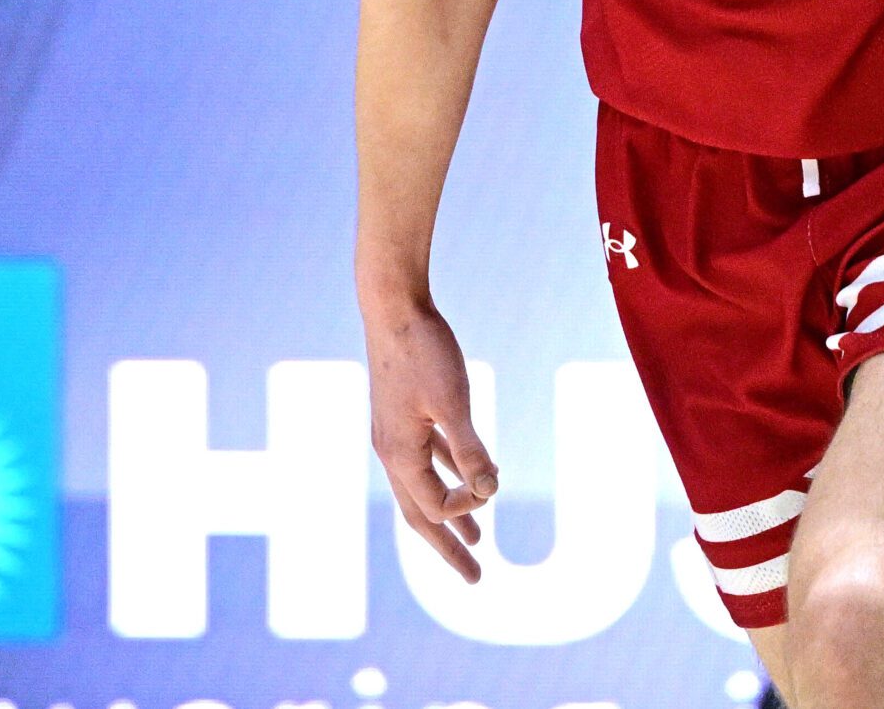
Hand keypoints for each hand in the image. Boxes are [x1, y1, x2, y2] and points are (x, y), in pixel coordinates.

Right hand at [364, 297, 499, 581]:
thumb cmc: (424, 350)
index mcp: (400, 455)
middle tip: (475, 579)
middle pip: (421, 515)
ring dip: (450, 513)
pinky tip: (466, 475)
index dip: (467, 506)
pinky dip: (447, 472)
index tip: (491, 483)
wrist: (393, 306)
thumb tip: (488, 491)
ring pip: (423, 488)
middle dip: (448, 548)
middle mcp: (392, 452)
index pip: (435, 505)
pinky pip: (428, 457)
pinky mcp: (404, 414)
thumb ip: (469, 449)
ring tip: (476, 539)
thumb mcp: (453, 401)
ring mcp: (395, 434)